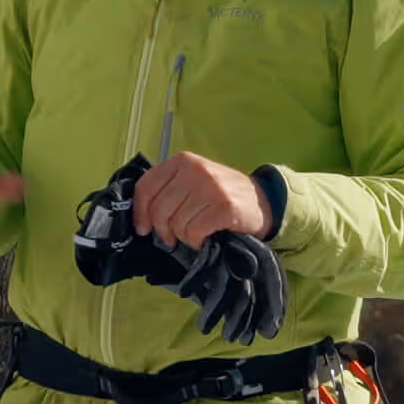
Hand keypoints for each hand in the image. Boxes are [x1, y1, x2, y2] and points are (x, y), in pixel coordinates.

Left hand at [133, 152, 267, 247]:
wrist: (264, 201)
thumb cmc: (222, 196)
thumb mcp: (194, 181)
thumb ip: (169, 190)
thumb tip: (142, 216)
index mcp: (182, 161)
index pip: (146, 186)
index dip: (140, 212)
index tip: (143, 228)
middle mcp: (195, 170)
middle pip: (159, 210)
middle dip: (163, 230)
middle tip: (173, 237)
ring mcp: (210, 187)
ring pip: (176, 224)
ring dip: (184, 237)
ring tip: (196, 234)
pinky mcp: (223, 207)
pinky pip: (194, 232)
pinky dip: (197, 241)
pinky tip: (206, 238)